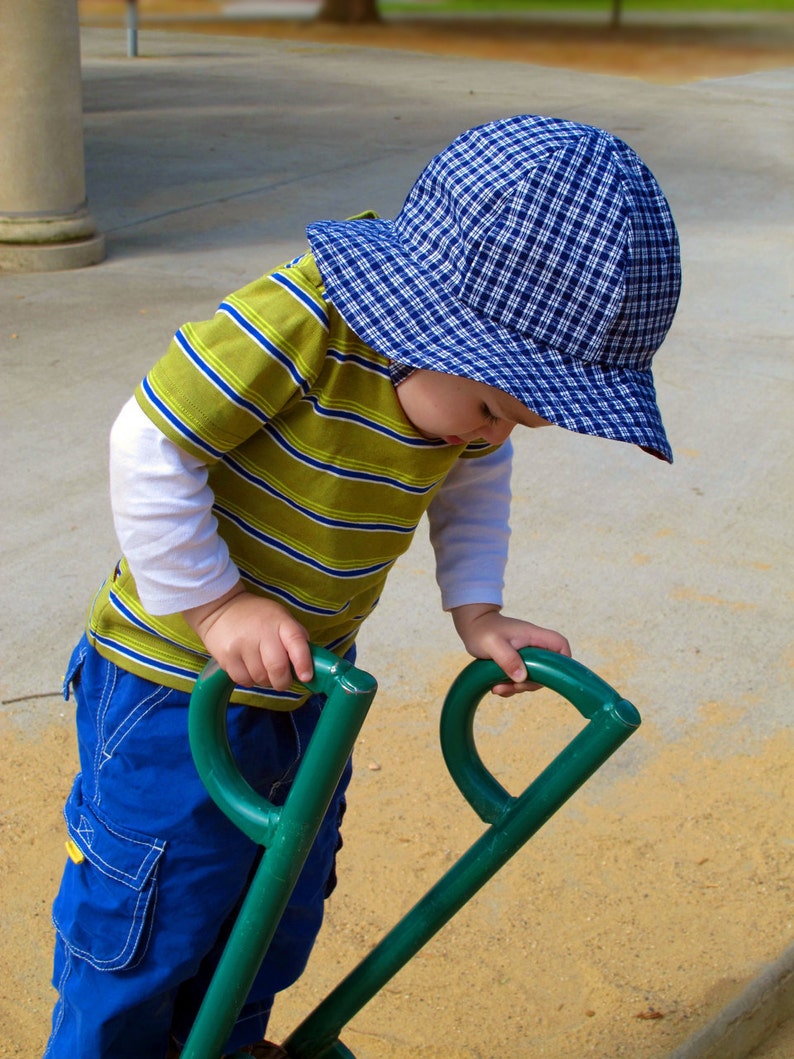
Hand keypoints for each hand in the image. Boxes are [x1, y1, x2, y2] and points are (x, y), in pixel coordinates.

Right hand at [183, 584, 311, 689]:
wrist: (221, 609)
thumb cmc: (257, 616)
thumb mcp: (281, 618)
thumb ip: (296, 638)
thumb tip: (310, 664)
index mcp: (280, 622)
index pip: (296, 643)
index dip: (304, 663)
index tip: (306, 677)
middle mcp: (261, 633)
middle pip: (277, 668)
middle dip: (283, 681)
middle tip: (283, 680)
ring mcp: (242, 645)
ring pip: (261, 678)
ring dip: (266, 680)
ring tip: (262, 668)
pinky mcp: (226, 657)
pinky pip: (244, 681)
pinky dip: (250, 680)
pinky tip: (248, 668)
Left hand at [450, 603, 570, 696]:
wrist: (471, 626)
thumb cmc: (482, 630)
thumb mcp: (493, 644)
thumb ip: (508, 658)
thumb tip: (521, 677)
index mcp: (533, 636)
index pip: (560, 645)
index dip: (563, 661)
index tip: (551, 675)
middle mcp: (533, 646)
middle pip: (547, 669)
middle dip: (531, 683)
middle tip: (513, 686)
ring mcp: (526, 655)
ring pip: (533, 677)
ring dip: (517, 688)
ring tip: (497, 688)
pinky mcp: (517, 663)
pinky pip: (520, 680)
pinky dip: (510, 687)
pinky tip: (496, 687)